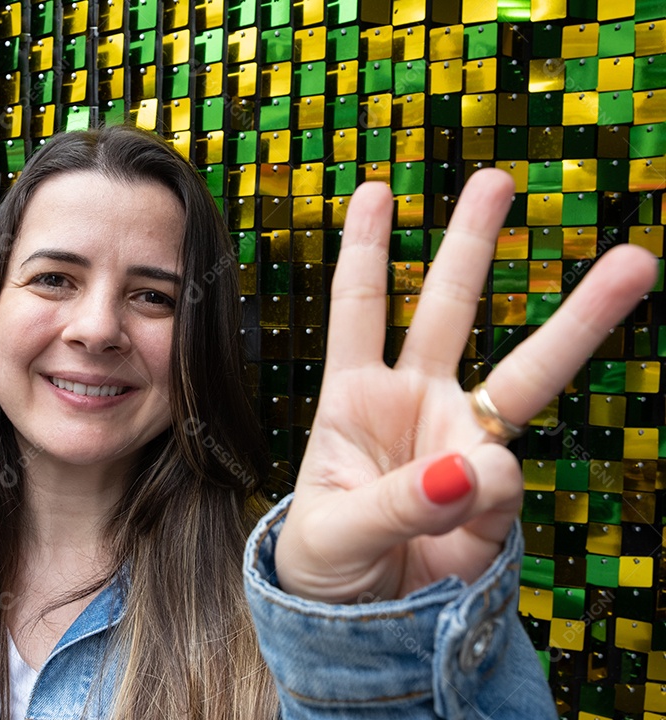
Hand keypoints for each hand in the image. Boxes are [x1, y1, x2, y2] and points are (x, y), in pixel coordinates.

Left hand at [273, 169, 659, 603]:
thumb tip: (480, 468)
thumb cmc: (324, 562)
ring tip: (636, 263)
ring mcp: (462, 446)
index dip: (366, 252)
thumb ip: (400, 501)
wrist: (355, 626)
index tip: (376, 190)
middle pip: (448, 313)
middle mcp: (416, 407)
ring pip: (526, 374)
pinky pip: (505, 485)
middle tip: (497, 180)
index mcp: (356, 400)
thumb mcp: (333, 529)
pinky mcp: (494, 499)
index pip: (360, 312)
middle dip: (471, 246)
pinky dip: (488, 495)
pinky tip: (461, 510)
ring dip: (580, 320)